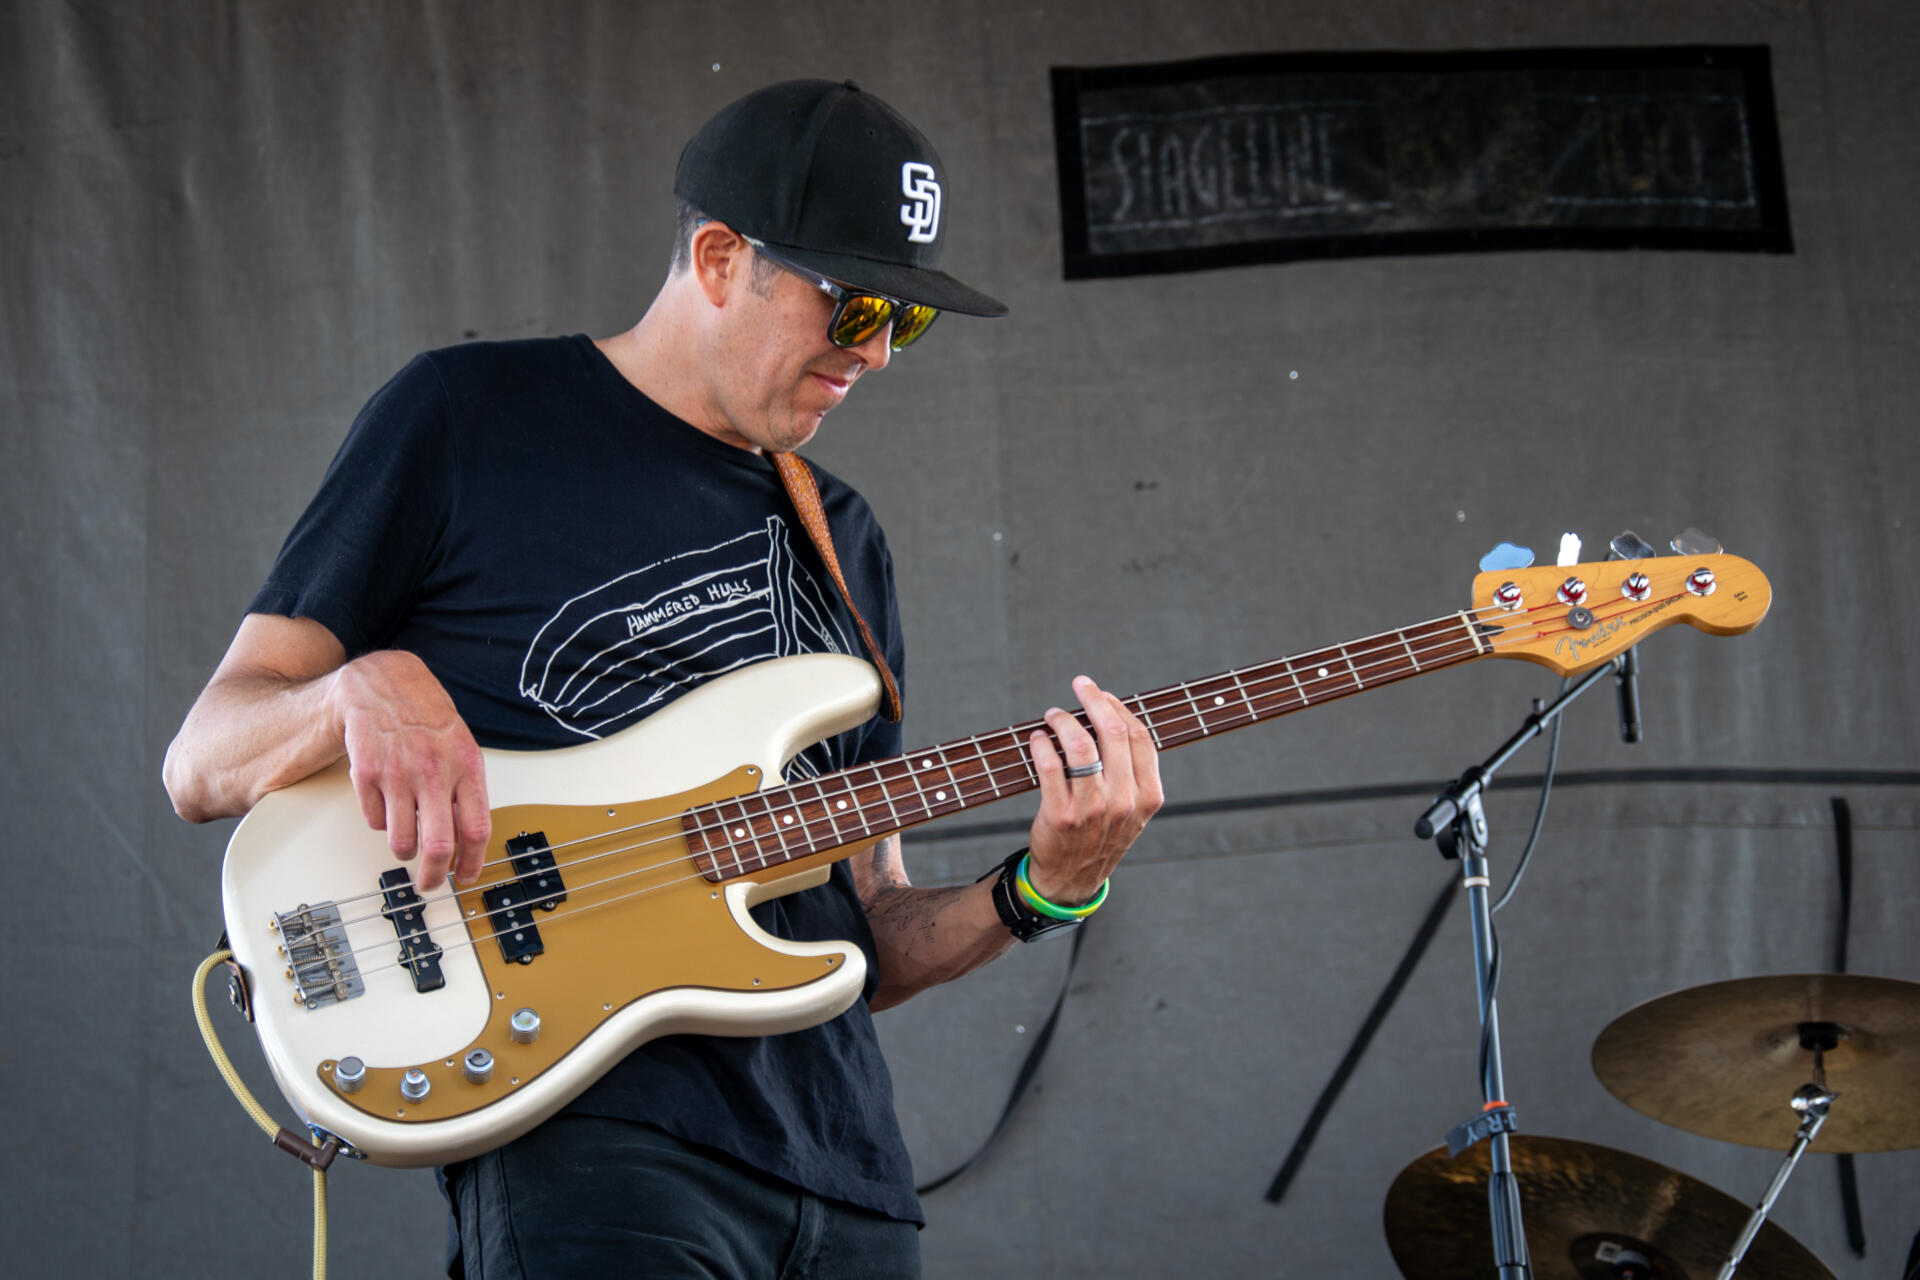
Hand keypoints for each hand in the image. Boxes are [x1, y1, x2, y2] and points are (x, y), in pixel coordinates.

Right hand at [330, 650, 489, 889]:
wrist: (384, 686)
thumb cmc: (427, 719)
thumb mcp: (461, 748)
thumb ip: (465, 791)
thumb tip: (466, 840)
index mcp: (467, 767)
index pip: (476, 829)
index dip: (473, 862)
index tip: (466, 877)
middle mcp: (434, 773)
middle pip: (438, 846)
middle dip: (434, 876)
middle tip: (429, 883)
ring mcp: (398, 775)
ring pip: (401, 842)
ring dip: (404, 850)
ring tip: (407, 840)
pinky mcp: (367, 775)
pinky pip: (374, 822)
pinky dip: (380, 823)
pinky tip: (386, 802)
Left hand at [1024, 675, 1162, 904]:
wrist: (1073, 879)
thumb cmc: (1101, 834)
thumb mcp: (1132, 808)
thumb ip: (1130, 770)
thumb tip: (1109, 715)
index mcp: (1148, 795)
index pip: (1138, 736)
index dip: (1118, 707)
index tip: (1102, 693)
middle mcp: (1123, 801)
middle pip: (1112, 733)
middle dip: (1093, 699)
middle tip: (1079, 685)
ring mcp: (1092, 809)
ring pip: (1080, 745)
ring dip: (1063, 720)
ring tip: (1053, 715)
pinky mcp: (1061, 815)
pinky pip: (1050, 766)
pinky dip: (1041, 745)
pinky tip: (1037, 738)